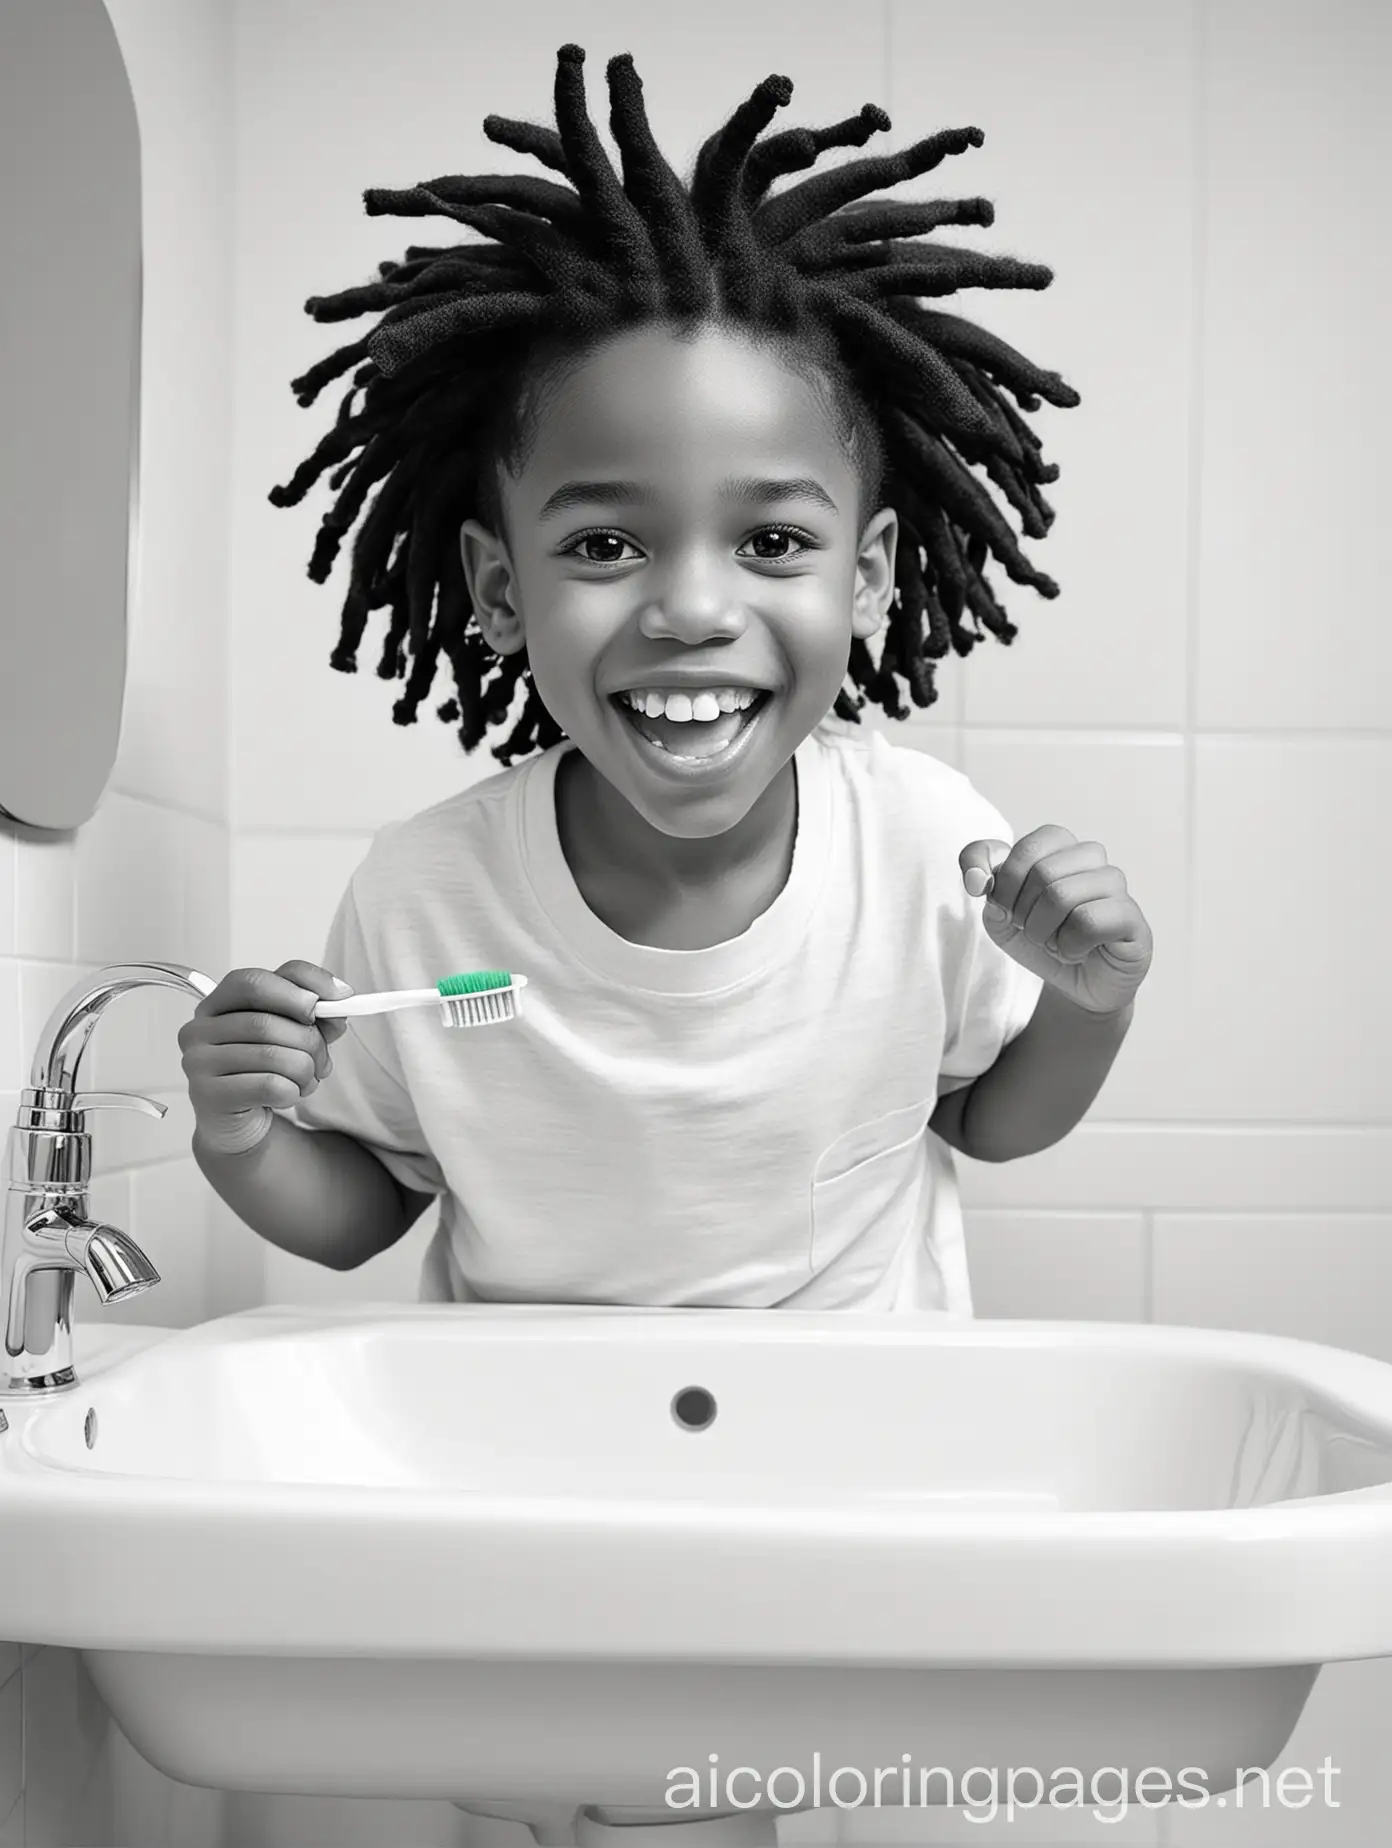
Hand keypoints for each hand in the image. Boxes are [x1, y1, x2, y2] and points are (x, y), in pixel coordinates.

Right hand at [178, 961, 353, 1154]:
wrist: (238, 1122)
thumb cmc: (264, 1071)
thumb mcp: (290, 1035)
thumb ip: (313, 1014)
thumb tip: (339, 1000)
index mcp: (216, 1004)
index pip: (254, 981)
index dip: (301, 985)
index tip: (339, 998)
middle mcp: (198, 1029)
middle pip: (266, 1021)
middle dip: (310, 1041)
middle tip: (322, 1060)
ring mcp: (197, 1062)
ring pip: (272, 1055)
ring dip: (305, 1070)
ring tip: (306, 1081)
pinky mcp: (207, 1096)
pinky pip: (269, 1086)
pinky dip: (292, 1091)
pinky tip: (287, 1096)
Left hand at [960, 825, 1152, 1016]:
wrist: (1076, 984)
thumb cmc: (1041, 938)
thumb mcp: (997, 912)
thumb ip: (980, 881)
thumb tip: (978, 880)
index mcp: (1060, 846)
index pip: (1026, 847)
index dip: (1005, 882)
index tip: (1003, 908)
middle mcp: (1092, 858)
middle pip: (1042, 873)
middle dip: (1023, 914)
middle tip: (1033, 932)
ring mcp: (1116, 886)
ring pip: (1062, 896)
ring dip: (1043, 932)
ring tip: (1054, 942)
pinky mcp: (1131, 918)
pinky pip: (1087, 923)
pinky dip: (1067, 946)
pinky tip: (1075, 952)